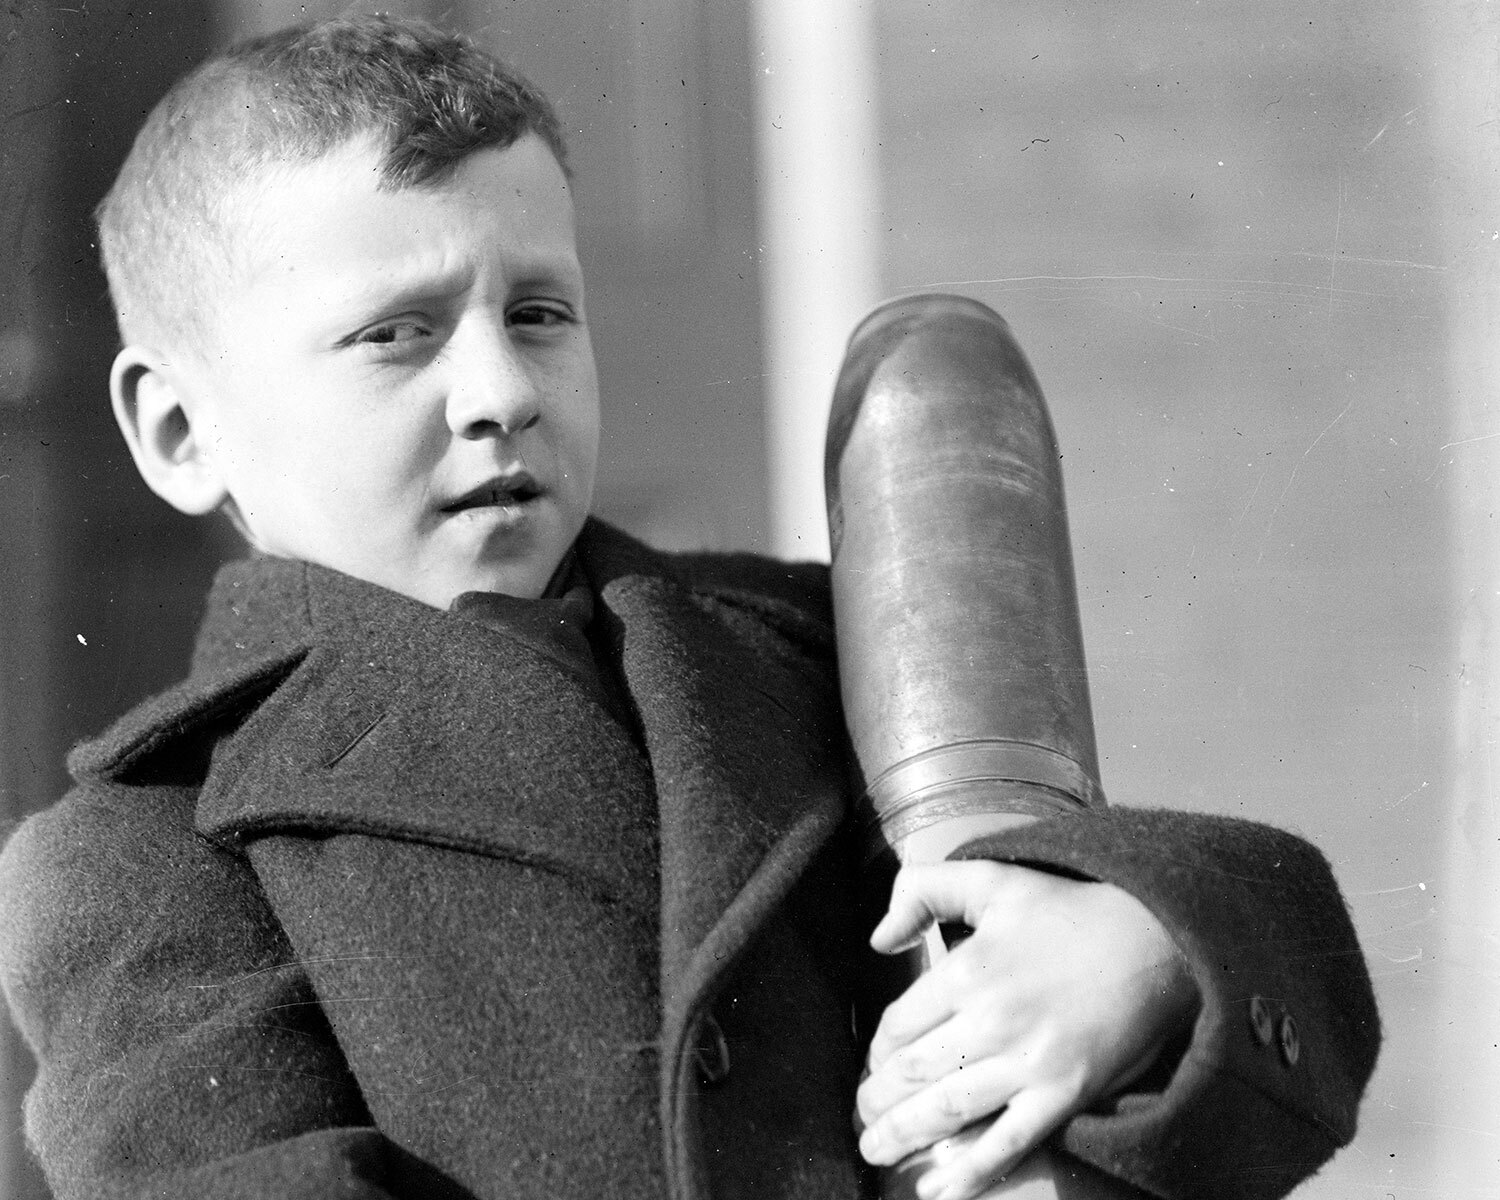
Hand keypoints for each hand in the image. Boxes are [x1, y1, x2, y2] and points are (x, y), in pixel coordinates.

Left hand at [855, 860, 1198, 1199]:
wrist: (1157, 942)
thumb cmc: (1070, 910)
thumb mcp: (991, 878)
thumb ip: (924, 891)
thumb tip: (879, 938)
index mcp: (967, 971)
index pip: (899, 1025)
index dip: (878, 1052)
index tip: (875, 1064)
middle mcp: (990, 1022)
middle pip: (912, 1074)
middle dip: (877, 1102)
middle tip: (864, 1118)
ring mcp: (1026, 1063)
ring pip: (947, 1111)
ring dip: (904, 1137)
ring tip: (877, 1150)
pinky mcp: (1062, 1094)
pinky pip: (1007, 1142)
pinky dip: (969, 1172)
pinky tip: (940, 1190)